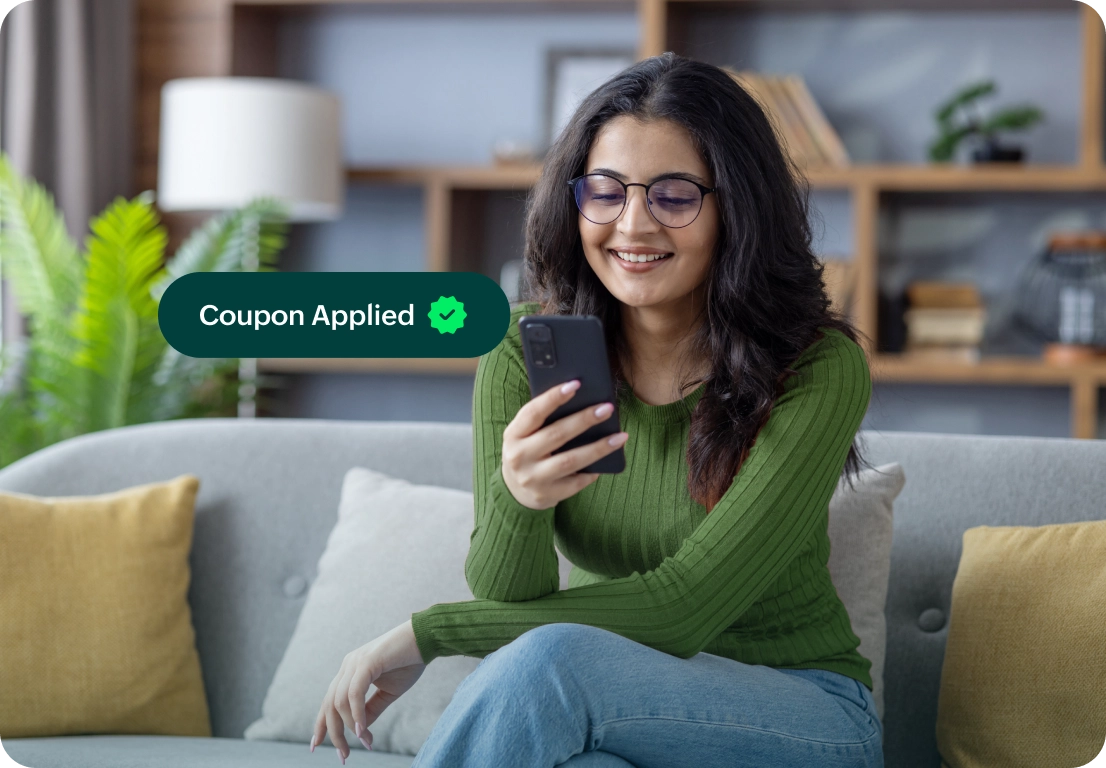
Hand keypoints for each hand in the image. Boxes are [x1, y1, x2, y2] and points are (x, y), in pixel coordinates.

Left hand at [310, 619, 426, 762]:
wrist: (426, 639)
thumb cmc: (409, 662)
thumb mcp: (388, 692)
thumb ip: (372, 709)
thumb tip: (359, 730)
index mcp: (350, 671)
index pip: (328, 701)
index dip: (321, 724)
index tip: (316, 746)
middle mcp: (348, 665)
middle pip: (330, 705)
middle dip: (335, 733)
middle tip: (344, 756)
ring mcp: (355, 662)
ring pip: (340, 701)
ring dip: (350, 726)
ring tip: (366, 741)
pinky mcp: (367, 661)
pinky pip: (355, 692)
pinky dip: (356, 713)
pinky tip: (362, 729)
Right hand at [501, 378, 628, 509]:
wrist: (514, 490)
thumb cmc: (527, 451)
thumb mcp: (524, 434)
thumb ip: (543, 419)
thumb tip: (581, 399)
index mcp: (513, 435)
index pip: (533, 412)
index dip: (553, 397)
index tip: (576, 384)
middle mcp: (519, 457)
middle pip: (556, 434)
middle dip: (584, 420)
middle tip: (607, 408)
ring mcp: (532, 478)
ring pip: (570, 460)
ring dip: (598, 447)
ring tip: (620, 436)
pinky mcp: (546, 495)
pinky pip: (576, 482)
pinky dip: (593, 470)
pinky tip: (608, 460)